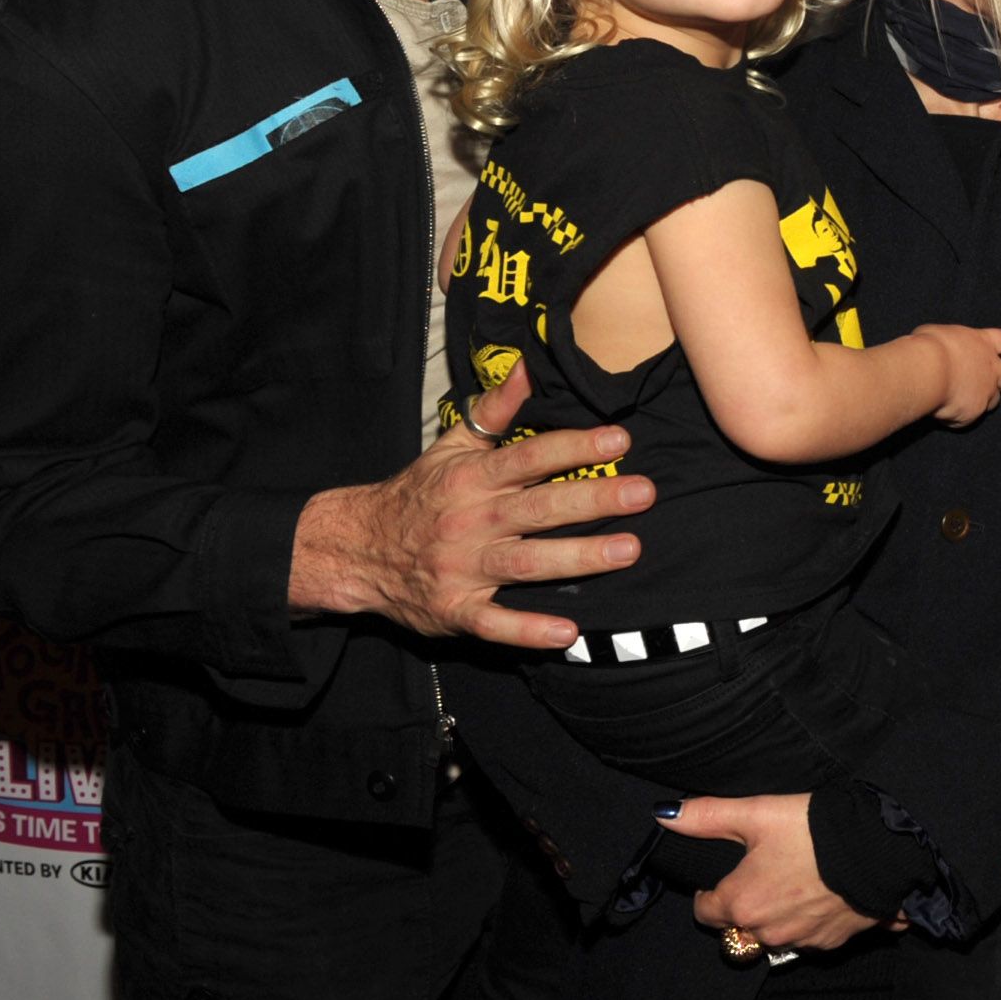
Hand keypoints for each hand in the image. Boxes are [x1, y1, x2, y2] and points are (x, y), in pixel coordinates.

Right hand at [286, 361, 650, 649]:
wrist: (356, 548)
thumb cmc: (418, 494)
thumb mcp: (451, 446)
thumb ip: (494, 410)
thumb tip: (530, 367)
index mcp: (472, 478)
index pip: (529, 456)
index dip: (574, 446)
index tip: (619, 438)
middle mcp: (471, 521)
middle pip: (538, 508)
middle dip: (593, 500)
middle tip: (644, 493)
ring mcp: (462, 568)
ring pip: (526, 564)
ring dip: (578, 558)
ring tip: (629, 551)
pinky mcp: (455, 610)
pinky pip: (494, 623)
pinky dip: (527, 630)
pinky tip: (568, 633)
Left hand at [667, 793, 887, 951]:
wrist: (879, 847)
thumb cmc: (815, 830)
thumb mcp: (757, 813)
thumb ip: (707, 816)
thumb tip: (664, 815)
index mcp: (742, 902)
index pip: (705, 913)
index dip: (710, 894)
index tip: (724, 878)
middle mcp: (767, 930)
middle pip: (740, 927)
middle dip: (745, 906)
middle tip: (764, 872)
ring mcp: (801, 940)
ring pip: (774, 935)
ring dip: (777, 917)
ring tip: (795, 881)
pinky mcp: (831, 942)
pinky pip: (808, 938)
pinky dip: (810, 921)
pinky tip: (823, 894)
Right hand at [914, 324, 1000, 424]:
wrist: (927, 372)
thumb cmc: (928, 347)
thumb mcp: (937, 333)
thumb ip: (947, 343)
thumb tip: (937, 347)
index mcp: (983, 342)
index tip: (990, 351)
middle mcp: (990, 369)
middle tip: (981, 382)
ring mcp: (985, 393)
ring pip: (993, 402)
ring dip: (979, 402)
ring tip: (955, 399)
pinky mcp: (974, 414)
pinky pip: (966, 419)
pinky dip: (955, 417)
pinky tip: (939, 410)